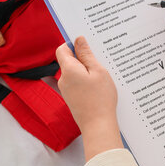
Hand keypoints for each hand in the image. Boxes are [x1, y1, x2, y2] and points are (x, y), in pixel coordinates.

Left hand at [56, 36, 122, 159]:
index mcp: (68, 69)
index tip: (87, 44)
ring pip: (74, 72)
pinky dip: (86, 81)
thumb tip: (78, 39)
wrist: (98, 126)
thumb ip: (86, 54)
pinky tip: (98, 85)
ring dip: (86, 70)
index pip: (62, 49)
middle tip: (100, 58)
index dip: (72, 43)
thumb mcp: (97, 71)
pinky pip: (77, 83)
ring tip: (102, 74)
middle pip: (69, 60)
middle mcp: (63, 79)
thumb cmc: (100, 98)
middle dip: (83, 57)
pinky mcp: (71, 98)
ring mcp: (66, 90)